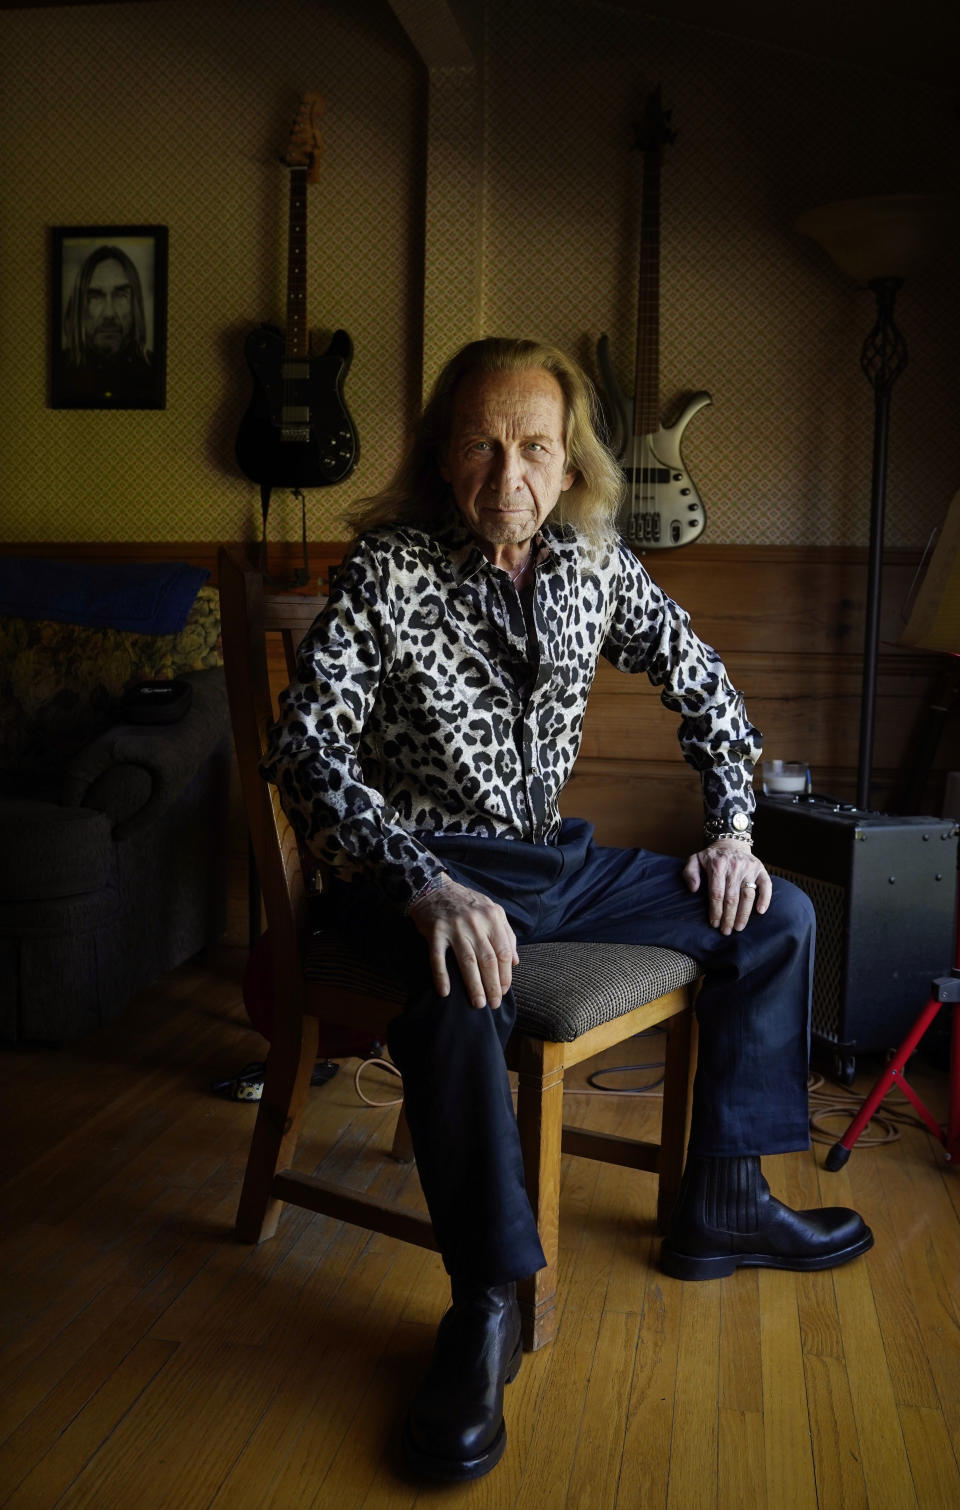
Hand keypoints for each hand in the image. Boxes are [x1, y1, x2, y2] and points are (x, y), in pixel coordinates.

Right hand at [409, 877, 518, 1008]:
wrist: (433, 888)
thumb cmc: (466, 902)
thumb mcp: (492, 910)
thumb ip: (506, 934)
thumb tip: (516, 961)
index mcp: (492, 917)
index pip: (503, 952)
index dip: (505, 975)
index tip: (503, 991)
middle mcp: (475, 922)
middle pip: (488, 960)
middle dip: (493, 985)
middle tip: (493, 1004)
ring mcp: (454, 927)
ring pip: (467, 962)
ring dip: (474, 986)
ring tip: (478, 1004)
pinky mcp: (435, 932)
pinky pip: (438, 958)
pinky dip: (441, 976)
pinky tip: (445, 992)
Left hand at [682, 839, 771, 933]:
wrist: (730, 842)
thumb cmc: (711, 857)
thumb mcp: (695, 860)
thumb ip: (690, 873)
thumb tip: (693, 889)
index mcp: (718, 864)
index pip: (716, 893)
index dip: (715, 911)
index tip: (714, 924)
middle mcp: (735, 866)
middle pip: (732, 897)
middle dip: (728, 917)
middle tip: (726, 931)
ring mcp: (749, 868)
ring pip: (748, 895)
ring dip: (744, 914)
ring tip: (739, 927)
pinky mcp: (760, 869)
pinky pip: (766, 885)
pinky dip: (765, 899)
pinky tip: (760, 911)